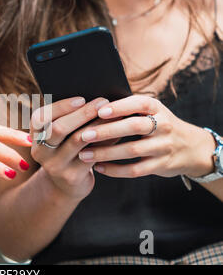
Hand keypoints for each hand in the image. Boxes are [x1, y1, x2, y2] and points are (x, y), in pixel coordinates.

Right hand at [29, 96, 110, 200]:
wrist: (65, 184)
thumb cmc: (67, 149)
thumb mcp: (60, 136)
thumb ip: (70, 118)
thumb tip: (96, 100)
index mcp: (34, 135)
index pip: (41, 117)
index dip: (61, 107)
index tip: (82, 99)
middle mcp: (40, 151)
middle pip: (58, 128)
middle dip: (82, 113)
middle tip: (102, 102)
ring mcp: (54, 165)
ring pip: (77, 141)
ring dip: (96, 125)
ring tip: (114, 115)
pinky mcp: (71, 176)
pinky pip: (91, 155)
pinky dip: (105, 141)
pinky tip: (117, 133)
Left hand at [77, 95, 215, 177]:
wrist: (191, 148)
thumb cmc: (158, 125)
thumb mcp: (151, 112)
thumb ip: (128, 109)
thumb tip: (92, 106)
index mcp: (157, 108)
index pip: (139, 104)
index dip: (119, 107)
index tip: (99, 111)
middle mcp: (163, 125)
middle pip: (134, 127)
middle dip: (107, 131)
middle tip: (84, 135)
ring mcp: (164, 146)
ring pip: (132, 150)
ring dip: (105, 153)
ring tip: (84, 155)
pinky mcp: (161, 165)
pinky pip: (135, 170)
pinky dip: (115, 170)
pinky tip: (98, 168)